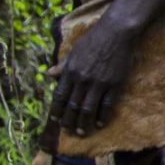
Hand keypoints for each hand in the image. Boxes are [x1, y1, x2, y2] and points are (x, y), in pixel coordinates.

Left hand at [51, 14, 138, 137]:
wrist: (116, 31)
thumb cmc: (94, 39)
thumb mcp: (74, 51)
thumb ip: (63, 65)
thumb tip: (49, 74)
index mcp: (70, 71)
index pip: (59, 96)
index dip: (57, 110)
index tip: (55, 120)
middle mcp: (82, 79)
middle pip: (72, 105)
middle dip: (69, 120)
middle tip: (68, 130)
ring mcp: (98, 83)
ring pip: (88, 108)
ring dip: (83, 123)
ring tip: (81, 132)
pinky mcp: (113, 84)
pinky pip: (106, 105)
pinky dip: (102, 116)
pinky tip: (100, 124)